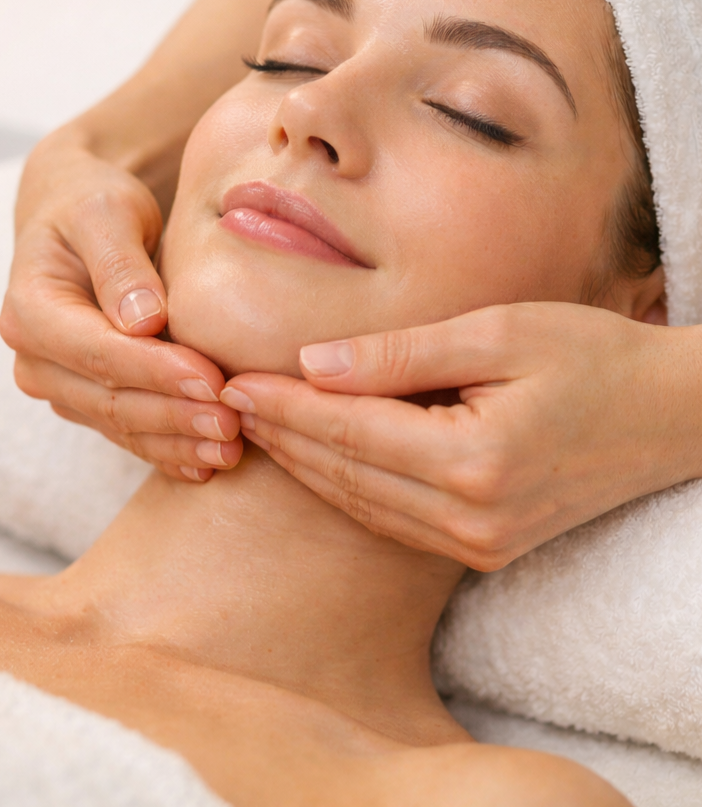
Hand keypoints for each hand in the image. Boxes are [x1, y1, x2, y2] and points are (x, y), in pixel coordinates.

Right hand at [0, 148, 241, 481]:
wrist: (76, 216)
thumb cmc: (93, 203)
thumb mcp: (105, 211)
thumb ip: (120, 262)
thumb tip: (143, 320)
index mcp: (30, 310)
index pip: (98, 353)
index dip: (156, 371)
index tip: (211, 380)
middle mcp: (35, 357)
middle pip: (110, 399)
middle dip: (174, 416)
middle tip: (233, 424)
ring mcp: (60, 384)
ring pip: (121, 425)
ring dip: (176, 442)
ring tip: (230, 450)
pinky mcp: (87, 398)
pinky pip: (127, 433)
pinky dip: (167, 450)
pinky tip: (206, 465)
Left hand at [220, 303, 701, 569]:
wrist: (672, 417)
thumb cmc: (595, 358)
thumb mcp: (500, 333)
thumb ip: (402, 354)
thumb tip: (314, 364)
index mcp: (473, 461)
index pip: (348, 431)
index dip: (284, 406)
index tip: (234, 381)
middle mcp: (470, 517)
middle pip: (344, 474)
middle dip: (281, 437)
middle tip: (225, 403)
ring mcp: (478, 543)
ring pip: (360, 504)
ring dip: (305, 465)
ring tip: (256, 428)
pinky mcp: (485, 548)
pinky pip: (391, 521)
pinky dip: (345, 489)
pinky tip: (315, 461)